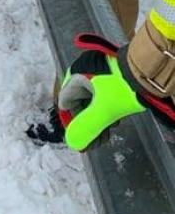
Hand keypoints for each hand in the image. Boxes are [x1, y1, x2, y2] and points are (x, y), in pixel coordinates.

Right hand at [58, 33, 174, 150]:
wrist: (148, 72)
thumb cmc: (122, 88)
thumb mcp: (104, 111)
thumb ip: (87, 128)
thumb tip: (73, 143)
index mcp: (77, 74)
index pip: (65, 103)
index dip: (72, 123)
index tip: (82, 139)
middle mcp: (84, 71)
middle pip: (79, 103)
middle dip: (88, 124)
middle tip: (98, 142)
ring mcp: (98, 72)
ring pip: (91, 101)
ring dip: (98, 120)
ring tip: (108, 134)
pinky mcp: (111, 75)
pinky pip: (101, 96)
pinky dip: (105, 110)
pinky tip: (115, 122)